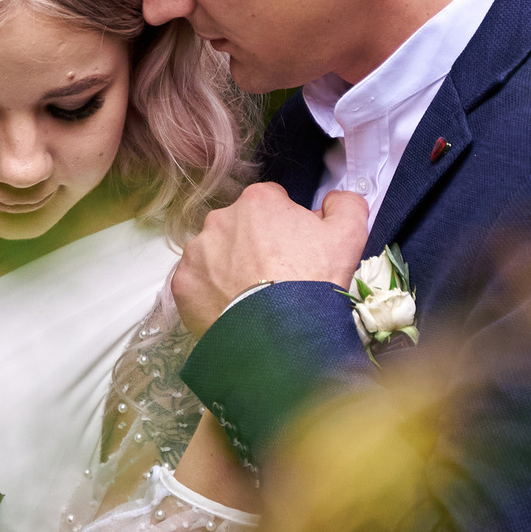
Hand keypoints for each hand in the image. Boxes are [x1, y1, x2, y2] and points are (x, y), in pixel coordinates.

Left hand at [171, 185, 368, 335]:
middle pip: (239, 227)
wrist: (282, 333)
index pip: (271, 202)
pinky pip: (196, 282)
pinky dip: (209, 292)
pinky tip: (230, 306)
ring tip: (250, 295)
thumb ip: (344, 204)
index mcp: (258, 201)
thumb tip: (333, 199)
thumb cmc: (313, 280)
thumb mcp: (347, 235)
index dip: (285, 224)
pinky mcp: (183, 283)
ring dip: (228, 268)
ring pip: (214, 254)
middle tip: (272, 275)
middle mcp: (220, 219)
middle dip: (253, 244)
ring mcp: (197, 251)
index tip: (292, 249)